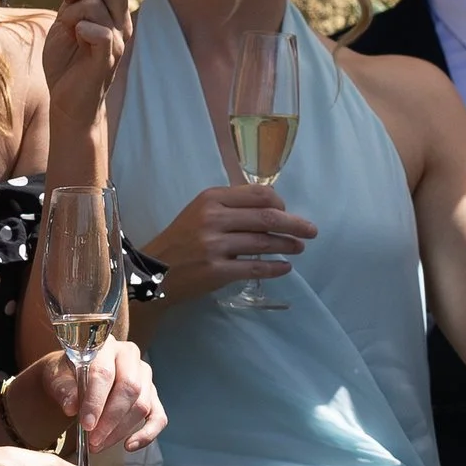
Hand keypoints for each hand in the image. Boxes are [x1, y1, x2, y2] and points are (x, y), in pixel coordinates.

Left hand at [43, 0, 131, 134]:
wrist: (68, 101)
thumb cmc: (68, 59)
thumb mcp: (67, 15)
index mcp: (114, 6)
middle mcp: (121, 19)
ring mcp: (118, 39)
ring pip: (98, 2)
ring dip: (72, 11)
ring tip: (67, 29)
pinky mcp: (107, 58)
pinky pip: (97, 30)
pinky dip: (80, 29)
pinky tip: (76, 39)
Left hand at [47, 336, 165, 462]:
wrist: (73, 376)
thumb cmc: (65, 375)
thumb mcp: (56, 378)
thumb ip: (63, 390)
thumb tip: (72, 407)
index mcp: (105, 345)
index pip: (104, 373)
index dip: (96, 401)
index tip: (86, 425)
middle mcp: (129, 356)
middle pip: (129, 389)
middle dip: (110, 420)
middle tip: (93, 440)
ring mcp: (144, 375)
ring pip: (142, 405)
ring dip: (120, 430)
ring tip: (99, 445)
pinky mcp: (152, 395)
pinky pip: (158, 417)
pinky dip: (146, 435)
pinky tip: (129, 446)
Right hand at [148, 180, 317, 300]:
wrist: (154, 271)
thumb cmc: (182, 239)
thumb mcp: (200, 212)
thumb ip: (231, 206)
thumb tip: (272, 208)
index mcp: (211, 198)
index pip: (258, 194)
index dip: (280, 202)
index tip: (287, 211)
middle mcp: (212, 218)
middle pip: (267, 217)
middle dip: (295, 224)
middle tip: (311, 231)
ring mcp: (214, 246)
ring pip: (264, 242)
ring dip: (288, 245)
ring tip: (299, 247)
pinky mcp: (216, 271)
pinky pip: (255, 268)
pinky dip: (275, 267)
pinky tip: (285, 267)